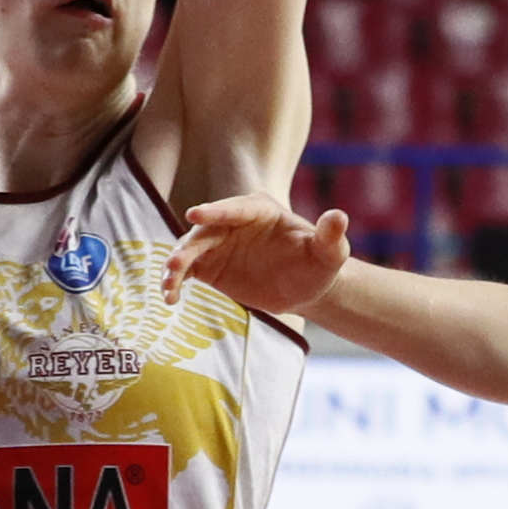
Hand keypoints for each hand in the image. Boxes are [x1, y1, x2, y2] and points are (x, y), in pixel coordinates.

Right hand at [168, 192, 350, 317]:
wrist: (305, 287)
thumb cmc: (319, 263)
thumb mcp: (330, 253)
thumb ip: (330, 236)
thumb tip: (338, 216)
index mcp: (259, 210)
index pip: (234, 209)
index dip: (214, 211)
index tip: (193, 214)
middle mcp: (232, 222)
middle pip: (205, 231)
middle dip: (189, 247)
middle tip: (176, 264)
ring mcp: (218, 244)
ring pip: (190, 251)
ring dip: (176, 266)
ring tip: (168, 287)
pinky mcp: (209, 267)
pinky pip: (186, 272)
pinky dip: (175, 283)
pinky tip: (169, 299)